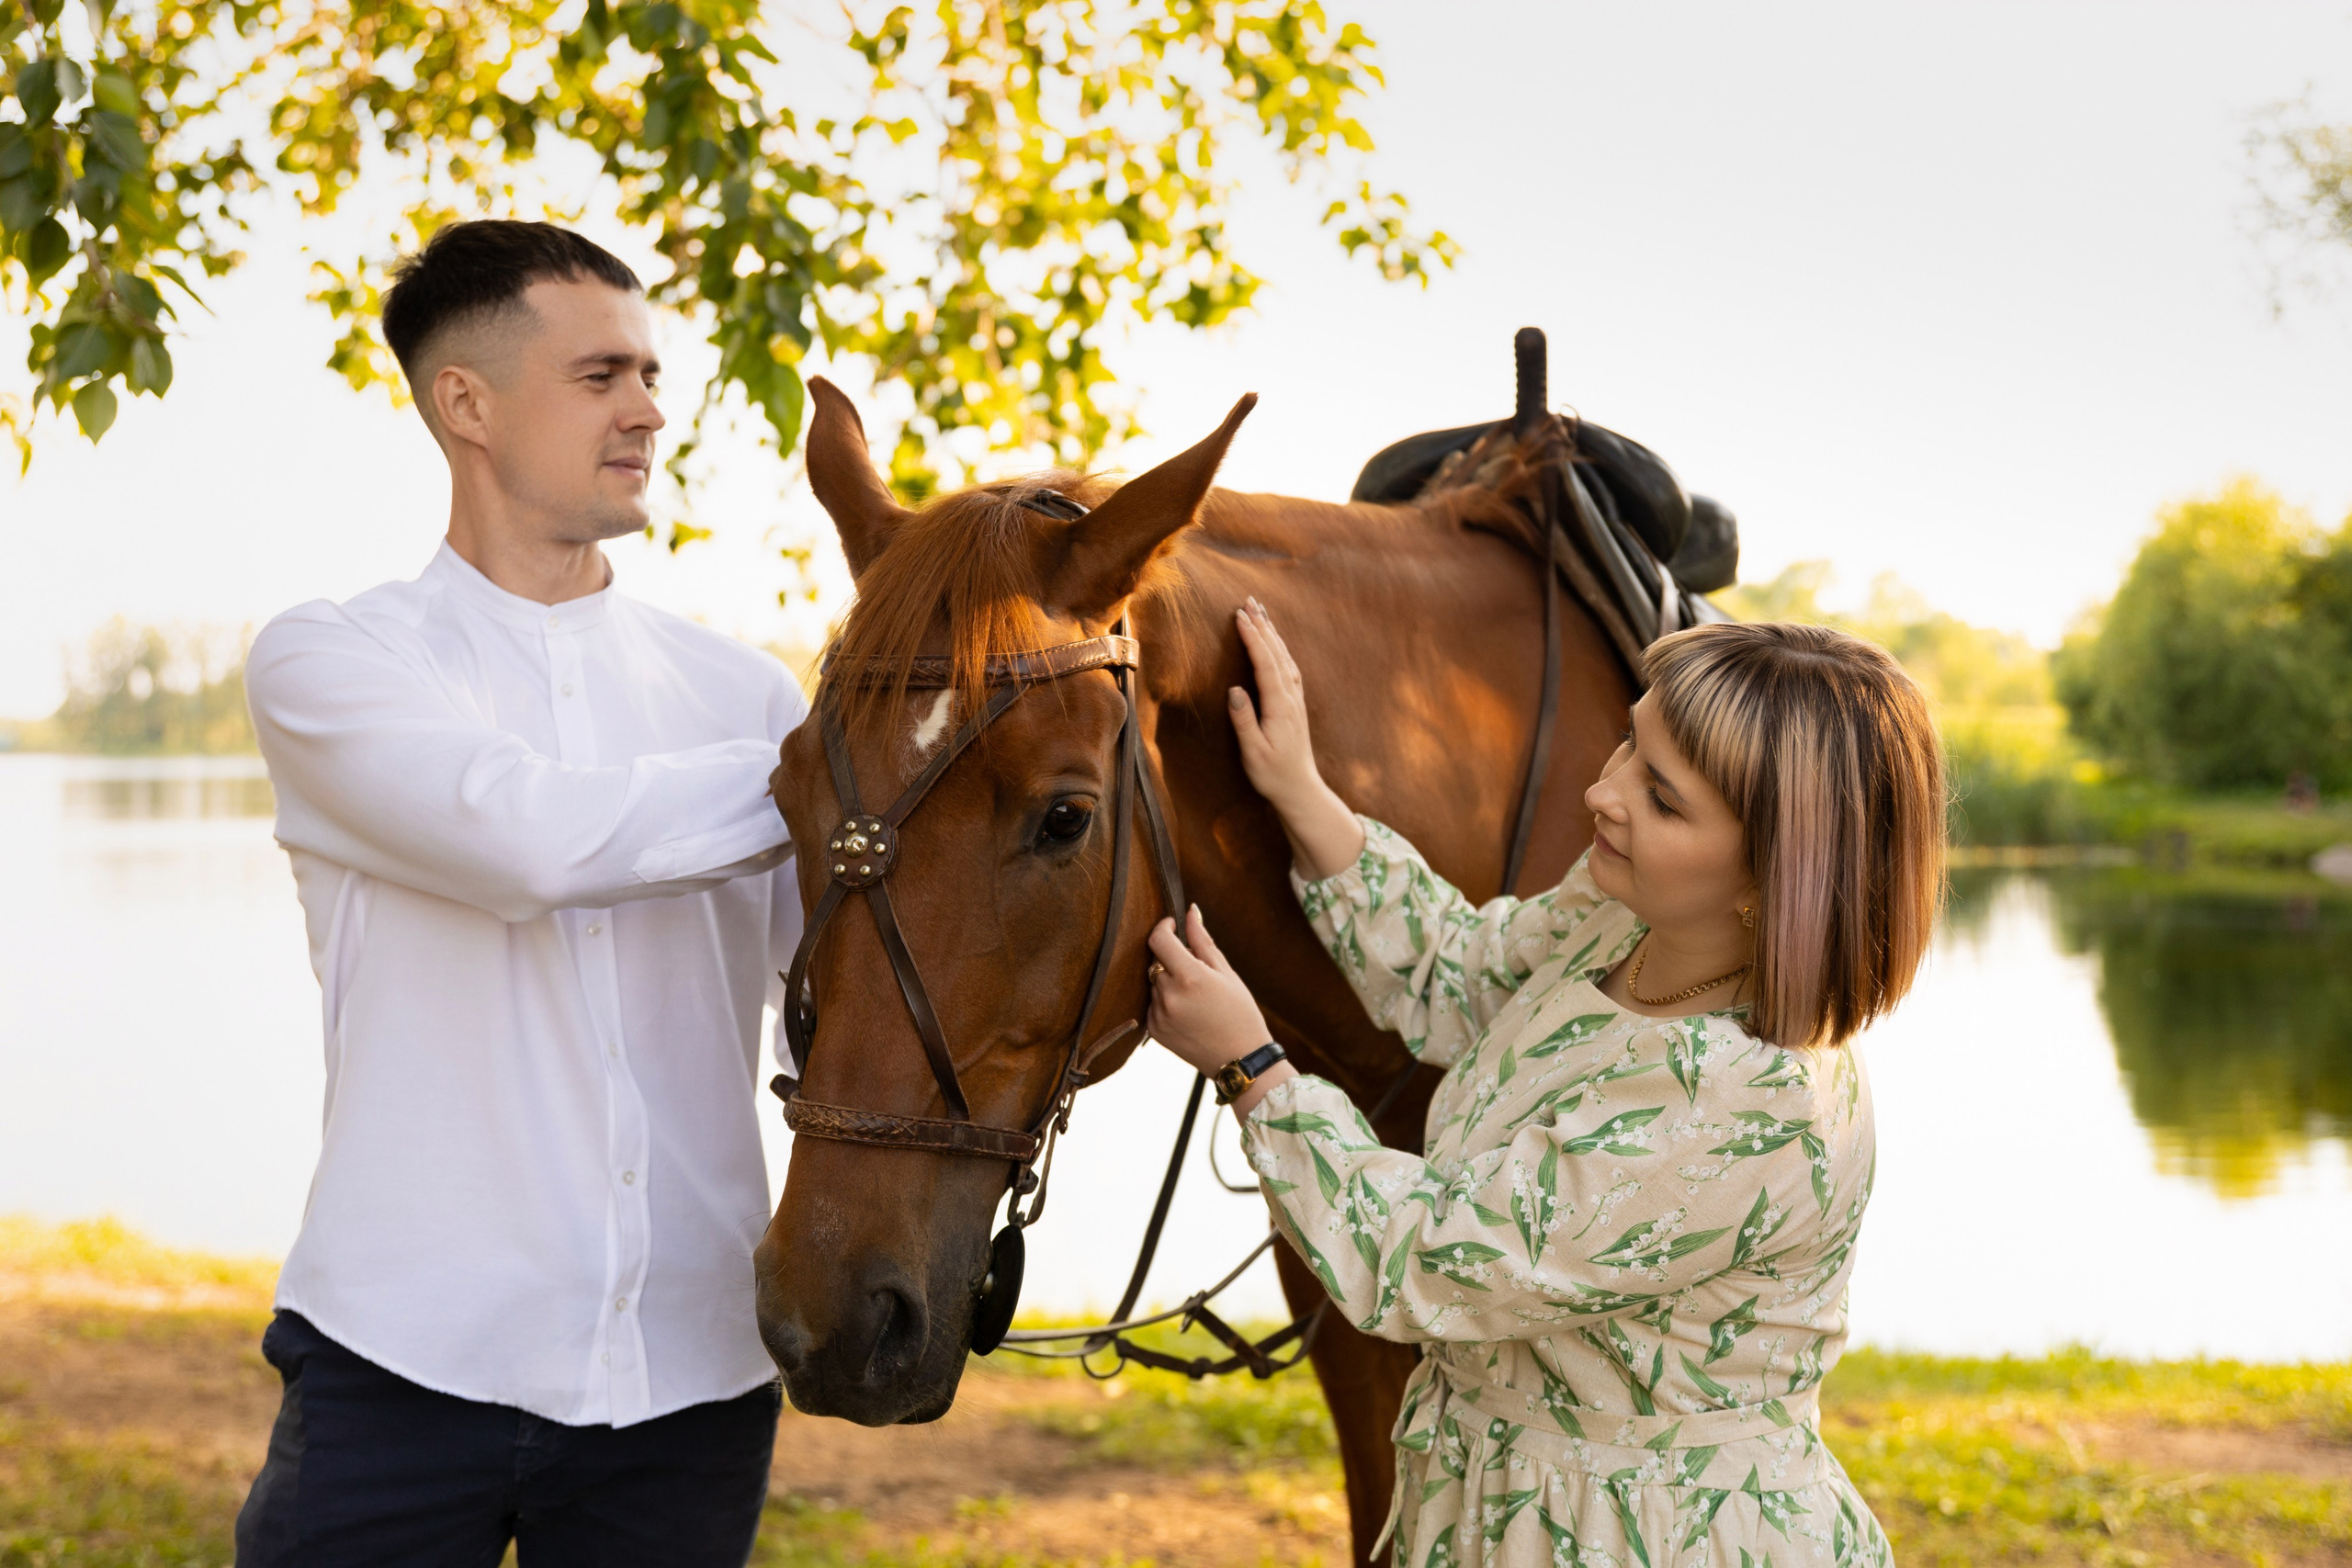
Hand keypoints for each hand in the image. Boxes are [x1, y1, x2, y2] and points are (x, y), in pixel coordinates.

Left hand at [1147, 907, 1296, 1116]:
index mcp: (1189, 978)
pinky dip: (1165, 1000)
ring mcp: (1158, 1015)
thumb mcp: (1226, 973)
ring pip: (1154, 982)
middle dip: (1172, 958)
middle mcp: (1169, 996)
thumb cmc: (1240, 1013)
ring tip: (1196, 997)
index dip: (1164, 927)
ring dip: (1168, 980)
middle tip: (1197, 971)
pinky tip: (1189, 1012)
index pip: (1158, 939)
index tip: (1173, 925)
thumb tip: (1190, 911)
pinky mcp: (1154, 1030)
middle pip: (1156, 960)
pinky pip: (1152, 1003)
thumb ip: (1202, 941)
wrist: (1240, 1059)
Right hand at [1229, 599, 1365, 879]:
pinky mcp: (1295, 705)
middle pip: (1277, 654)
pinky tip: (1274, 642)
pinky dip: (1279, 648)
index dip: (1253, 638)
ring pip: (1285, 658)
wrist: (1300, 789)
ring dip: (1272, 633)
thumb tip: (1234, 690)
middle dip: (1262, 626)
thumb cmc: (1272, 774)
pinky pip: (1288, 667)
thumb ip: (1244, 721)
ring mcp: (1296, 700)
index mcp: (1279, 707)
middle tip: (1248, 601)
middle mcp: (1291, 699)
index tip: (1239, 616)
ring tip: (1259, 612)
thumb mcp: (1254, 752)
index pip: (1265, 664)